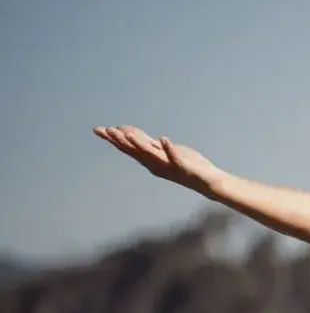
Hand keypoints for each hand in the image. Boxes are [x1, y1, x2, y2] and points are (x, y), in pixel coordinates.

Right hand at [93, 125, 223, 194]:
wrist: (207, 182)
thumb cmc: (186, 165)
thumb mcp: (164, 151)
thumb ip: (149, 144)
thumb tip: (132, 134)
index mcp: (150, 160)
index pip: (128, 148)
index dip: (114, 139)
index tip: (99, 129)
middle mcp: (155, 164)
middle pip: (134, 151)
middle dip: (119, 140)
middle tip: (105, 130)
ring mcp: (168, 166)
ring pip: (150, 154)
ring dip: (138, 143)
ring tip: (127, 133)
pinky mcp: (183, 167)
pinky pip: (174, 157)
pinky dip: (168, 148)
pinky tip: (163, 138)